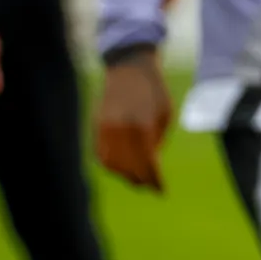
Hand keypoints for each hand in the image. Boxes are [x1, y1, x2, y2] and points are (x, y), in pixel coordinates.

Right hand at [94, 52, 171, 191]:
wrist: (129, 68)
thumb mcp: (165, 115)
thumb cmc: (154, 92)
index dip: (155, 181)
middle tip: (151, 186)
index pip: (148, 165)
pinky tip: (122, 167)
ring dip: (125, 175)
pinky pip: (101, 155)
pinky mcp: (95, 126)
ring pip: (112, 165)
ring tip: (138, 178)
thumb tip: (150, 166)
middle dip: (142, 181)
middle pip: (129, 168)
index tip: (161, 191)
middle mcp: (120, 130)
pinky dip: (111, 165)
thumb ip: (157, 142)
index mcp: (142, 126)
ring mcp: (104, 129)